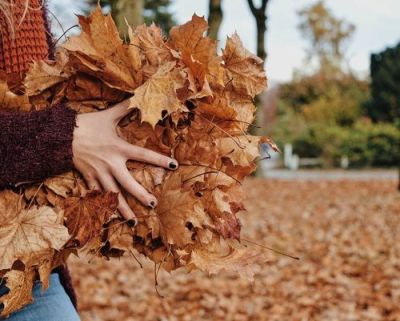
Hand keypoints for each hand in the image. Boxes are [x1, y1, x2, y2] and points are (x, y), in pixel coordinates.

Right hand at [72, 99, 177, 222]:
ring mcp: (99, 174)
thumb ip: (125, 107)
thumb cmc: (87, 124)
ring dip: (123, 209)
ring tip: (134, 222)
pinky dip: (102, 206)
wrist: (60, 135)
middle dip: (141, 195)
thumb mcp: (107, 115)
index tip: (175, 165)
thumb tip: (139, 95)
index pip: (143, 154)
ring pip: (112, 195)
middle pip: (128, 183)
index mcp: (118, 148)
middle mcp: (110, 164)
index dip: (160, 160)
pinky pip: (96, 195)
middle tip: (153, 205)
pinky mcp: (88, 179)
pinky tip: (109, 218)